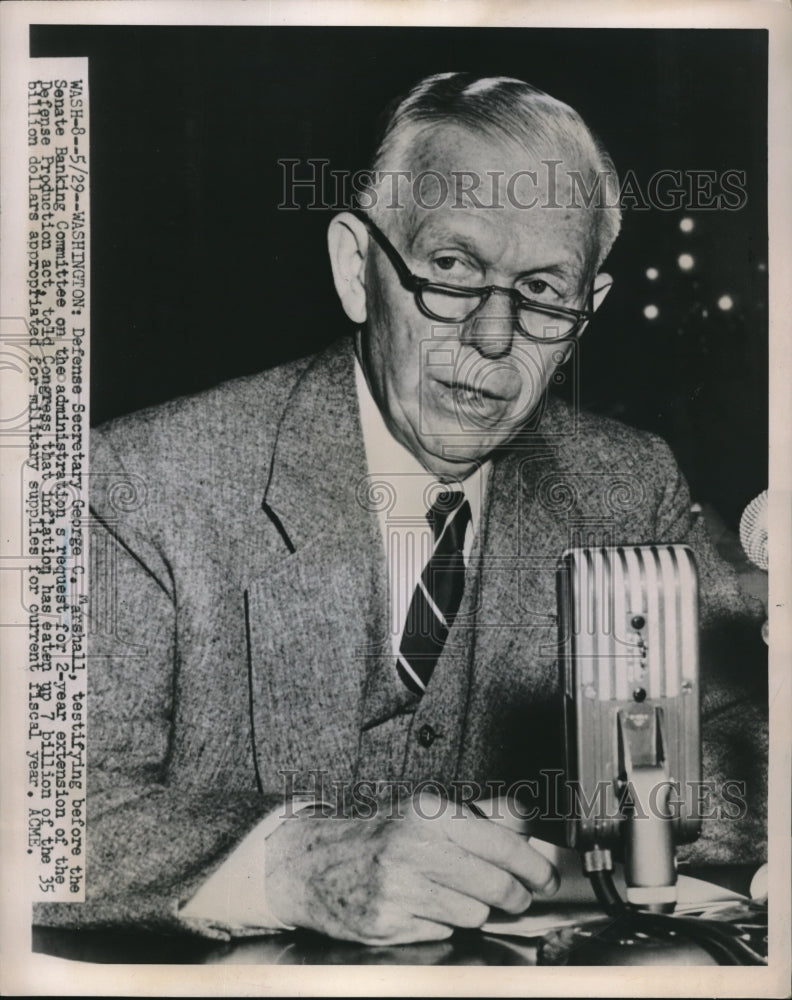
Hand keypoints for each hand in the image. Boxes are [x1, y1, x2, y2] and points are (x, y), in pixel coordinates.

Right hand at [264, 792, 559, 944]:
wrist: (312, 864)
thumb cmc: (375, 838)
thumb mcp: (422, 813)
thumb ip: (477, 814)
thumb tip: (525, 818)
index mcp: (428, 814)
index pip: (501, 842)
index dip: (534, 865)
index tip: (546, 876)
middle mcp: (414, 847)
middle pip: (496, 885)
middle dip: (516, 896)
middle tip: (518, 896)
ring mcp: (399, 888)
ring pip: (474, 913)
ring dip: (474, 910)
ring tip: (453, 896)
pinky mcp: (387, 923)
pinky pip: (443, 932)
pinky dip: (442, 925)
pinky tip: (424, 908)